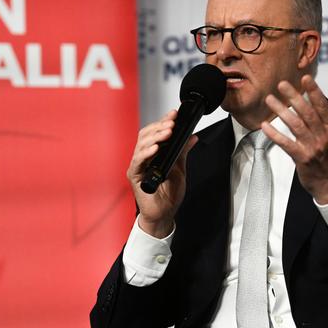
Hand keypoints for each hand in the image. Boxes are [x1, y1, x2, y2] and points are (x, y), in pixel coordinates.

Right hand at [126, 110, 197, 237]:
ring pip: (141, 145)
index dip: (163, 121)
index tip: (174, 114)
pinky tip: (156, 148)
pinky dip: (146, 153)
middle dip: (159, 126)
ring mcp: (138, 166)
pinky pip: (138, 161)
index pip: (155, 133)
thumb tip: (192, 136)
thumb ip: (183, 152)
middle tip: (172, 122)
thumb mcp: (180, 168)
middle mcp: (143, 157)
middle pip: (146, 135)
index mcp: (153, 154)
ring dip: (155, 137)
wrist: (165, 214)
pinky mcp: (135, 176)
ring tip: (167, 132)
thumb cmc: (169, 194)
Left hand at [261, 75, 327, 203]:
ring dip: (282, 111)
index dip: (314, 91)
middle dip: (294, 97)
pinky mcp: (302, 158)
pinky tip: (265, 126)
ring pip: (296, 125)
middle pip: (307, 112)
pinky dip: (275, 134)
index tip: (305, 78)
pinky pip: (286, 144)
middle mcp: (323, 135)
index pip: (322, 105)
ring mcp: (312, 146)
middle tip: (281, 84)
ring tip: (270, 100)